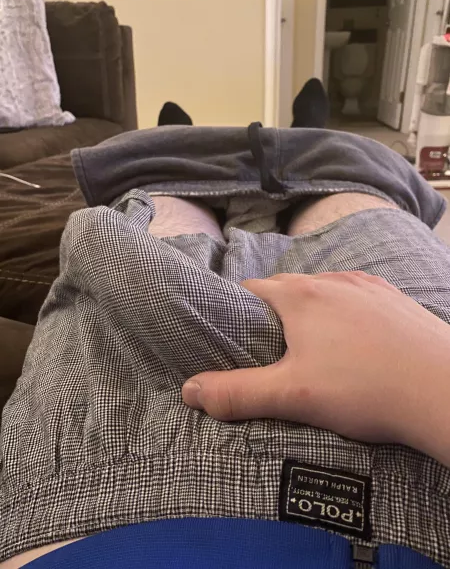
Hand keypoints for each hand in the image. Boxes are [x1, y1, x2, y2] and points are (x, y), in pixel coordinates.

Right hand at [182, 272, 449, 447]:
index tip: (234, 336)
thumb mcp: (292, 396)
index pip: (251, 289)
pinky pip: (355, 297)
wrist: (445, 389)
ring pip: (322, 292)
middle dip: (272, 314)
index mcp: (301, 296)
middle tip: (270, 351)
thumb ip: (236, 393)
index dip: (236, 311)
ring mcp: (367, 286)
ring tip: (312, 348)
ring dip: (309, 313)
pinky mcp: (393, 298)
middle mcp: (333, 280)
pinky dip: (343, 313)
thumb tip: (190, 390)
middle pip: (286, 290)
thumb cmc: (366, 388)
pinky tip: (354, 343)